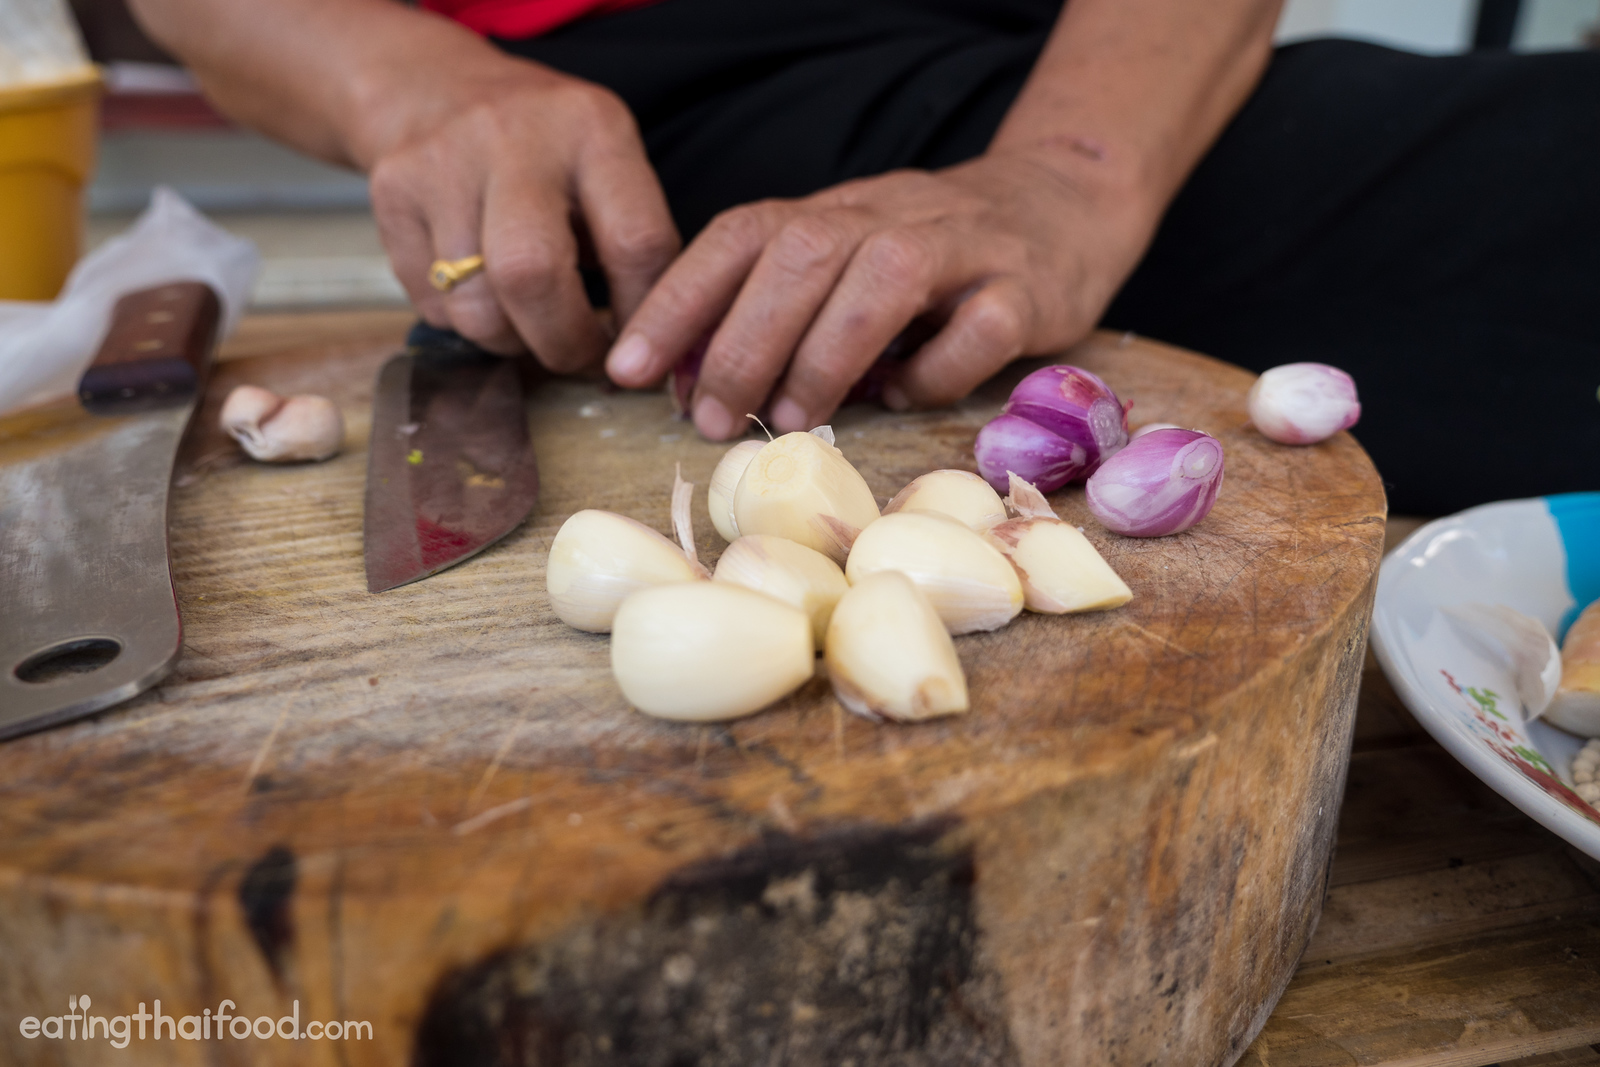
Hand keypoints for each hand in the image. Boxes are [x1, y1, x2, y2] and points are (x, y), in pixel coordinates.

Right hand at [367, 62, 679, 370]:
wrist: (437, 90)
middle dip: (563, 341)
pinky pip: (432, 304)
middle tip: (578, 354)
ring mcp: (443, 162)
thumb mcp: (606, 167)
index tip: (639, 344)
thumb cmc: (544, 151)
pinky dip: (464, 322)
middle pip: (533, 274)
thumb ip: (634, 244)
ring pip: (475, 306)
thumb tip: (650, 346)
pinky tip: (481, 291)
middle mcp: (513, 137)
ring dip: (510, 340)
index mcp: (592, 129)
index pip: (636, 243)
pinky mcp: (391, 193)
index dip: (643, 315)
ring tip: (528, 323)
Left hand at [605, 151, 1156, 437]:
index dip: (675, 301)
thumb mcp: (843, 262)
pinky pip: (978, 329)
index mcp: (830, 211)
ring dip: (824, 357)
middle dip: (741, 343)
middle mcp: (886, 216)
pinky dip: (935, 373)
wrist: (1061, 201)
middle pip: (799, 257)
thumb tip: (689, 380)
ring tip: (788, 420)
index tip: (629, 371)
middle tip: (710, 419)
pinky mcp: (1025, 289)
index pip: (737, 238)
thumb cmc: (928, 255)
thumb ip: (775, 306)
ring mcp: (960, 248)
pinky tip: (904, 401)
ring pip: (881, 281)